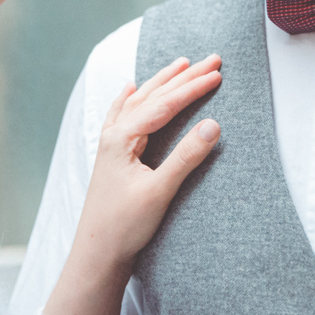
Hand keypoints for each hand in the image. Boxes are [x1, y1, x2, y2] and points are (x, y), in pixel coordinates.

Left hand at [45, 54, 221, 314]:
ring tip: (181, 63)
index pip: (164, 104)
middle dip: (183, 76)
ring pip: (139, 101)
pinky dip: (130, 98)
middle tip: (212, 59)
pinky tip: (129, 89)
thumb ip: (186, 157)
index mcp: (123, 138)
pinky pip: (121, 115)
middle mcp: (114, 135)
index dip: (193, 87)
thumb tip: (214, 124)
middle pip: (152, 96)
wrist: (96, 255)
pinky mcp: (112, 156)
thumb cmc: (124, 226)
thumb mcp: (160, 192)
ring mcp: (110, 144)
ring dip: (162, 81)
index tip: (218, 73)